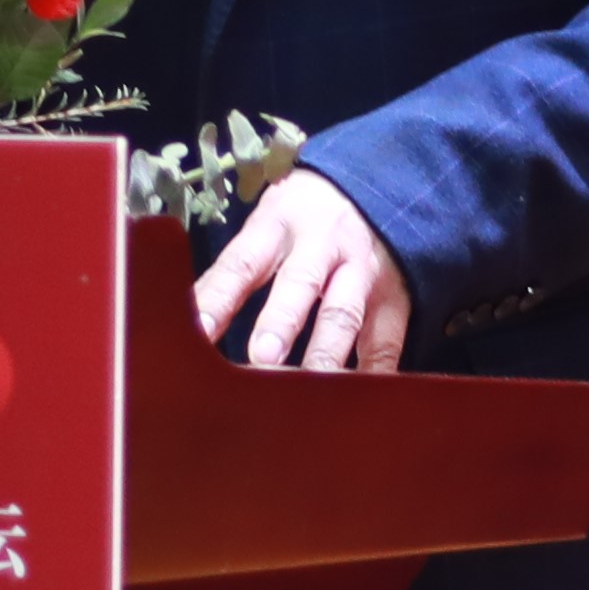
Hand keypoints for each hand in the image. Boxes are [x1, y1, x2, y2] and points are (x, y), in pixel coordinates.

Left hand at [194, 169, 411, 372]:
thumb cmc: (302, 217)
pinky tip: (358, 399)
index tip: (201, 332)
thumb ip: (238, 271)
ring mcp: (361, 272)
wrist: (372, 190)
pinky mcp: (392, 299)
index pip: (243, 263)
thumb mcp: (265, 225)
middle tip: (262, 357)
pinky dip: (374, 373)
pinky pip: (385, 341)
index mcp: (278, 225)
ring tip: (309, 386)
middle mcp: (322, 245)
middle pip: (300, 282)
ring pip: (344, 313)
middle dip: (281, 321)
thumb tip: (196, 324)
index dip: (220, 297)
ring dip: (325, 351)